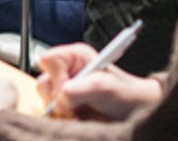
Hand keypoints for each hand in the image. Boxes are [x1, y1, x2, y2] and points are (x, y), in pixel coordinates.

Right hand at [37, 43, 164, 120]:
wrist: (134, 115)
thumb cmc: (125, 94)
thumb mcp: (106, 87)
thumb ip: (83, 89)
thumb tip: (62, 95)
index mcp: (74, 57)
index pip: (48, 60)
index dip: (56, 76)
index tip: (68, 91)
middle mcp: (67, 72)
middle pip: (43, 82)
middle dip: (56, 98)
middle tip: (75, 105)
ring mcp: (64, 92)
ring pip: (45, 101)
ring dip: (60, 111)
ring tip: (80, 113)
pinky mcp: (65, 108)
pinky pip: (51, 115)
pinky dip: (62, 120)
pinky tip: (78, 119)